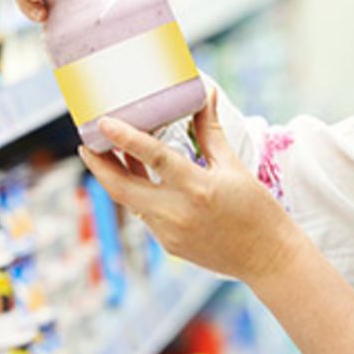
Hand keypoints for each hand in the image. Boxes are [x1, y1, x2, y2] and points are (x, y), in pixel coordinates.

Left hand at [77, 89, 304, 283]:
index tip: (103, 123)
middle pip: (121, 187)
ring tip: (108, 155)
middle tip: (84, 143)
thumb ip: (210, 132)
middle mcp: (177, 212)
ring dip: (118, 177)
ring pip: (130, 200)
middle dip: (98, 164)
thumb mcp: (234, 166)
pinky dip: (139, 195)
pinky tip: (140, 179)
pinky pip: (145, 215)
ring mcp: (169, 233)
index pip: (154, 158)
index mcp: (197, 188)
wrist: (268, 259)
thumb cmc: (257, 210)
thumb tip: (205, 94)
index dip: (125, 139)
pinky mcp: (169, 245)